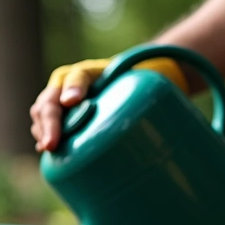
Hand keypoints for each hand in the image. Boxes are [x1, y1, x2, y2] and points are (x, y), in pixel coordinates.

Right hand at [30, 57, 188, 152]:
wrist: (120, 84)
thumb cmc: (131, 85)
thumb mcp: (139, 84)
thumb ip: (150, 93)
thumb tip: (184, 120)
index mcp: (87, 72)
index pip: (77, 77)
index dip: (73, 89)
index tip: (72, 102)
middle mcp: (66, 84)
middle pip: (49, 100)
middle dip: (49, 122)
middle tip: (51, 144)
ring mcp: (57, 100)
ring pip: (40, 113)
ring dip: (42, 130)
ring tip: (49, 147)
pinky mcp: (56, 117)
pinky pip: (42, 127)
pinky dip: (43, 138)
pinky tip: (49, 151)